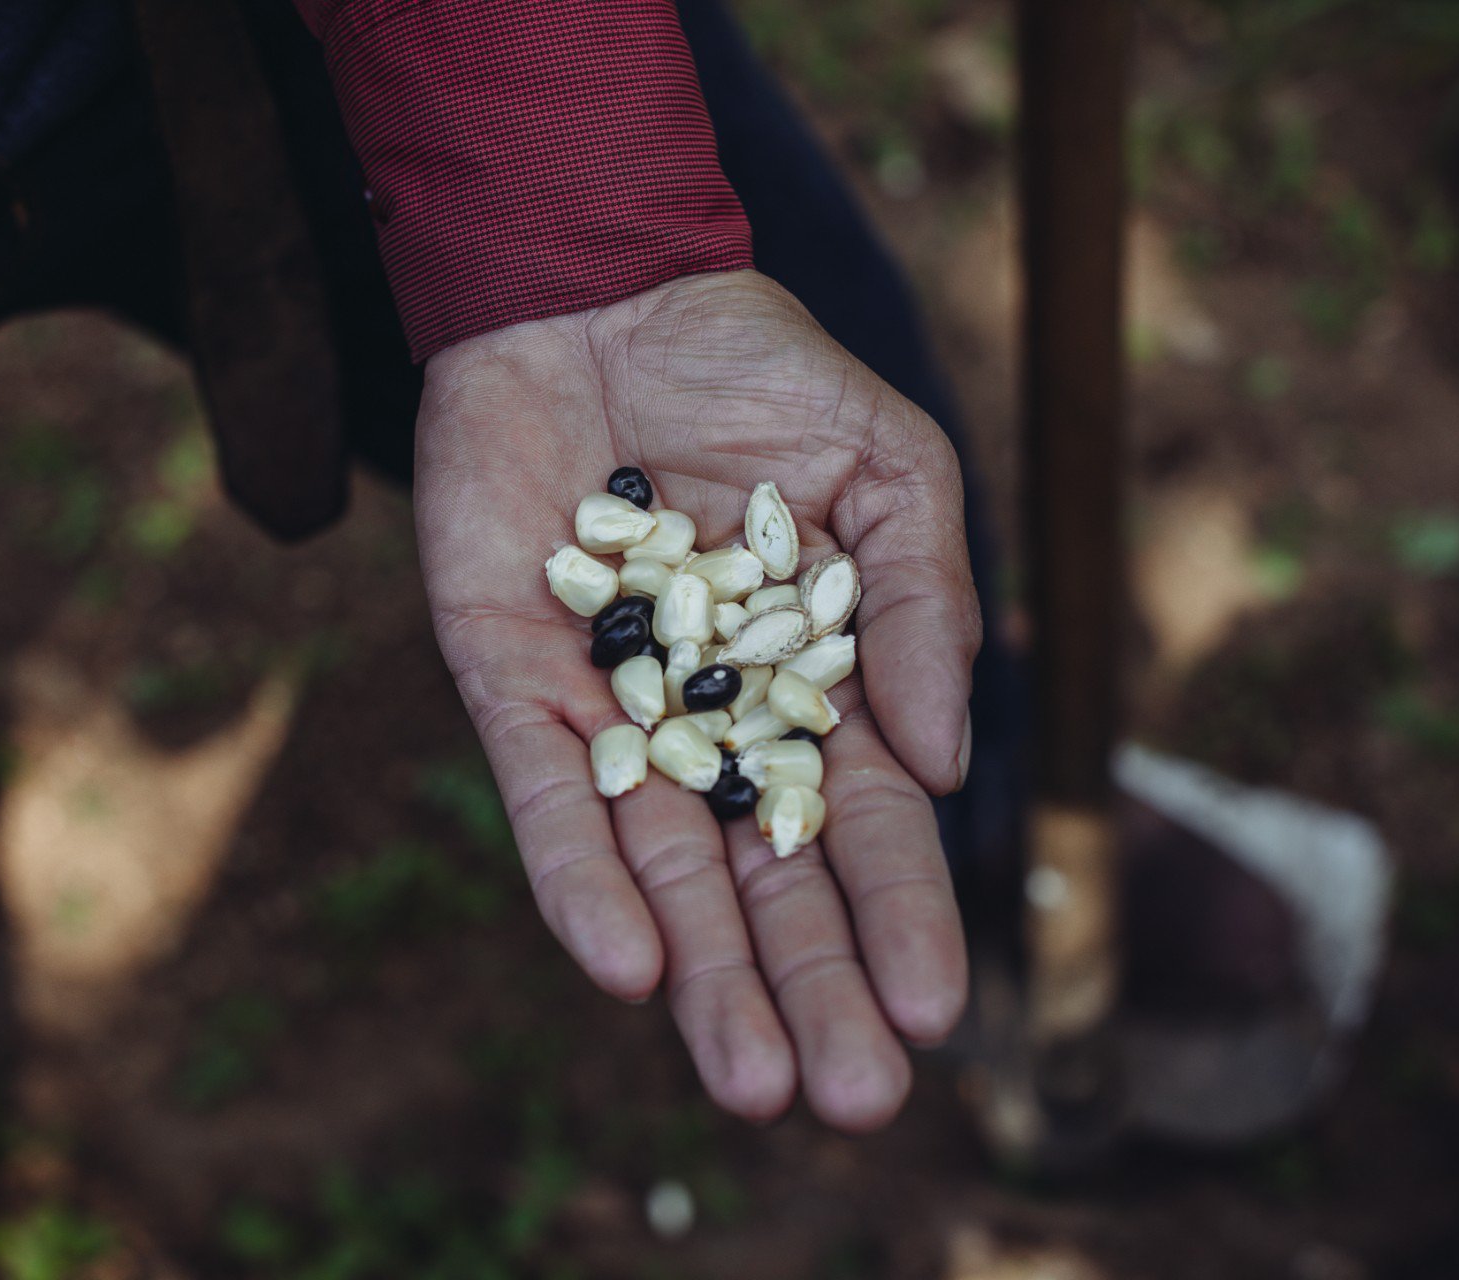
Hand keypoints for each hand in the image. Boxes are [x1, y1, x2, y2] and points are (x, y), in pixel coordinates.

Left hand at [414, 270, 979, 1131]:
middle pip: (759, 878)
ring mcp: (608, 706)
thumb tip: (948, 758)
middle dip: (806, 988)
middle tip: (846, 1101)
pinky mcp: (510, 678)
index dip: (899, 915)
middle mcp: (707, 718)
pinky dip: (579, 874)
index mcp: (807, 683)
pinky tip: (623, 965)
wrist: (599, 285)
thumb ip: (925, 603)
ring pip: (656, 865)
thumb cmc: (758, 368)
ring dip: (700, 976)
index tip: (937, 1013)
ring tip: (749, 1080)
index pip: (862, 823)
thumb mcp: (891, 467)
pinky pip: (546, 791)